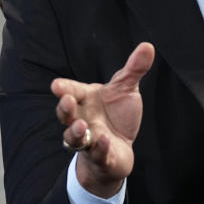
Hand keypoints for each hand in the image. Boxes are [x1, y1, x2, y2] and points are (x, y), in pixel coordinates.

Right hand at [51, 42, 154, 197]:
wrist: (120, 148)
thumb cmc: (117, 115)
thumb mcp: (127, 90)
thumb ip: (134, 69)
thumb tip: (148, 45)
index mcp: (86, 100)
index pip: (72, 91)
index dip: (64, 88)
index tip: (56, 85)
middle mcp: (82, 119)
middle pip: (67, 115)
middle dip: (64, 109)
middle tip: (66, 101)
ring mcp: (89, 140)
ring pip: (75, 138)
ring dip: (76, 132)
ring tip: (81, 125)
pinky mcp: (101, 157)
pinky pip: (97, 154)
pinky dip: (100, 149)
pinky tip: (104, 141)